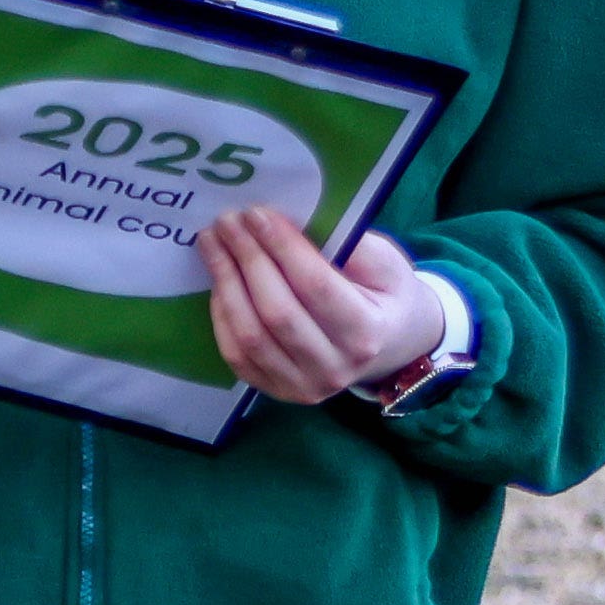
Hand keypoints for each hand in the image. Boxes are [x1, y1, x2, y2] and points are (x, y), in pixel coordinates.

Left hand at [201, 211, 468, 406]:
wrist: (391, 344)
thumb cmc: (386, 294)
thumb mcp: (387, 263)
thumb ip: (350, 246)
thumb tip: (293, 224)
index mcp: (367, 332)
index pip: (315, 285)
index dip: (281, 247)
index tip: (257, 214)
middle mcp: (335, 368)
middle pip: (277, 311)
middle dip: (247, 259)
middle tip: (227, 221)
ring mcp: (303, 386)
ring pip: (250, 336)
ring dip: (225, 284)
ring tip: (213, 243)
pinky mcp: (277, 391)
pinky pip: (237, 355)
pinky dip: (222, 314)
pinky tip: (219, 280)